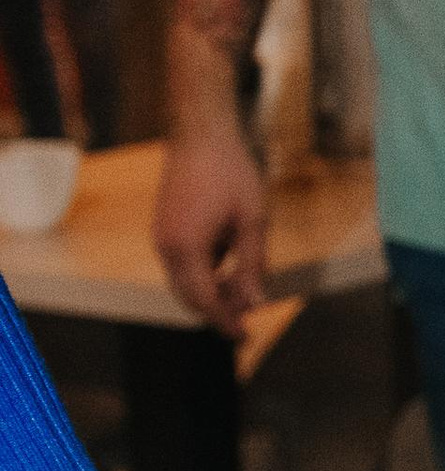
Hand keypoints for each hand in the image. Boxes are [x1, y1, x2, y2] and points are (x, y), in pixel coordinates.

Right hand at [153, 125, 268, 333]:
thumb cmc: (230, 171)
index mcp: (186, 248)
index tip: (244, 336)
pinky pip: (183, 264)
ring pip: (186, 281)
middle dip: (219, 308)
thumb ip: (253, 264)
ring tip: (246, 282)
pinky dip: (205, 271)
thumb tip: (256, 301)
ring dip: (213, 289)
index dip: (225, 321)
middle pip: (190, 297)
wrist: (201, 134)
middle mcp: (166, 247)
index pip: (204, 301)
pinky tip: (231, 259)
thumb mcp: (253, 220)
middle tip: (251, 310)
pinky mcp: (165, 229)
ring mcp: (162, 237)